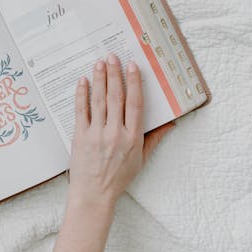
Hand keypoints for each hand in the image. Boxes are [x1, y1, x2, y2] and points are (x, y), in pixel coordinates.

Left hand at [54, 54, 173, 251]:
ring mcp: (97, 134)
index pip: (135, 104)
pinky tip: (82, 82)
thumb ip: (155, 138)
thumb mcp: (141, 159)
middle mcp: (115, 133)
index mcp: (133, 137)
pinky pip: (81, 111)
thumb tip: (171, 123)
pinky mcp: (80, 137)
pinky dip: (81, 95)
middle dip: (114, 74)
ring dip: (99, 79)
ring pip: (99, 101)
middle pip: (116, 97)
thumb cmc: (119, 177)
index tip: (132, 66)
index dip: (134, 82)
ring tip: (99, 63)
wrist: (94, 195)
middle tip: (112, 56)